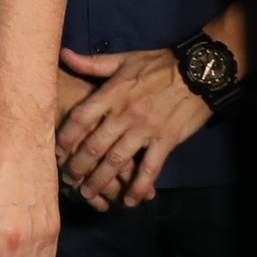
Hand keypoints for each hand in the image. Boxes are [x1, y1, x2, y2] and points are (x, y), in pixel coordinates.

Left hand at [50, 49, 209, 213]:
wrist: (199, 71)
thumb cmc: (159, 64)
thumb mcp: (124, 59)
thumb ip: (92, 63)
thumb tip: (64, 55)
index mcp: (113, 93)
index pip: (81, 117)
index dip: (66, 136)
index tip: (57, 151)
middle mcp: (125, 113)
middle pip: (95, 145)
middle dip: (78, 167)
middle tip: (68, 180)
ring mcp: (146, 128)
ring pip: (117, 161)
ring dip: (100, 181)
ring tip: (88, 194)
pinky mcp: (166, 140)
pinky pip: (150, 168)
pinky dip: (138, 187)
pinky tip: (129, 201)